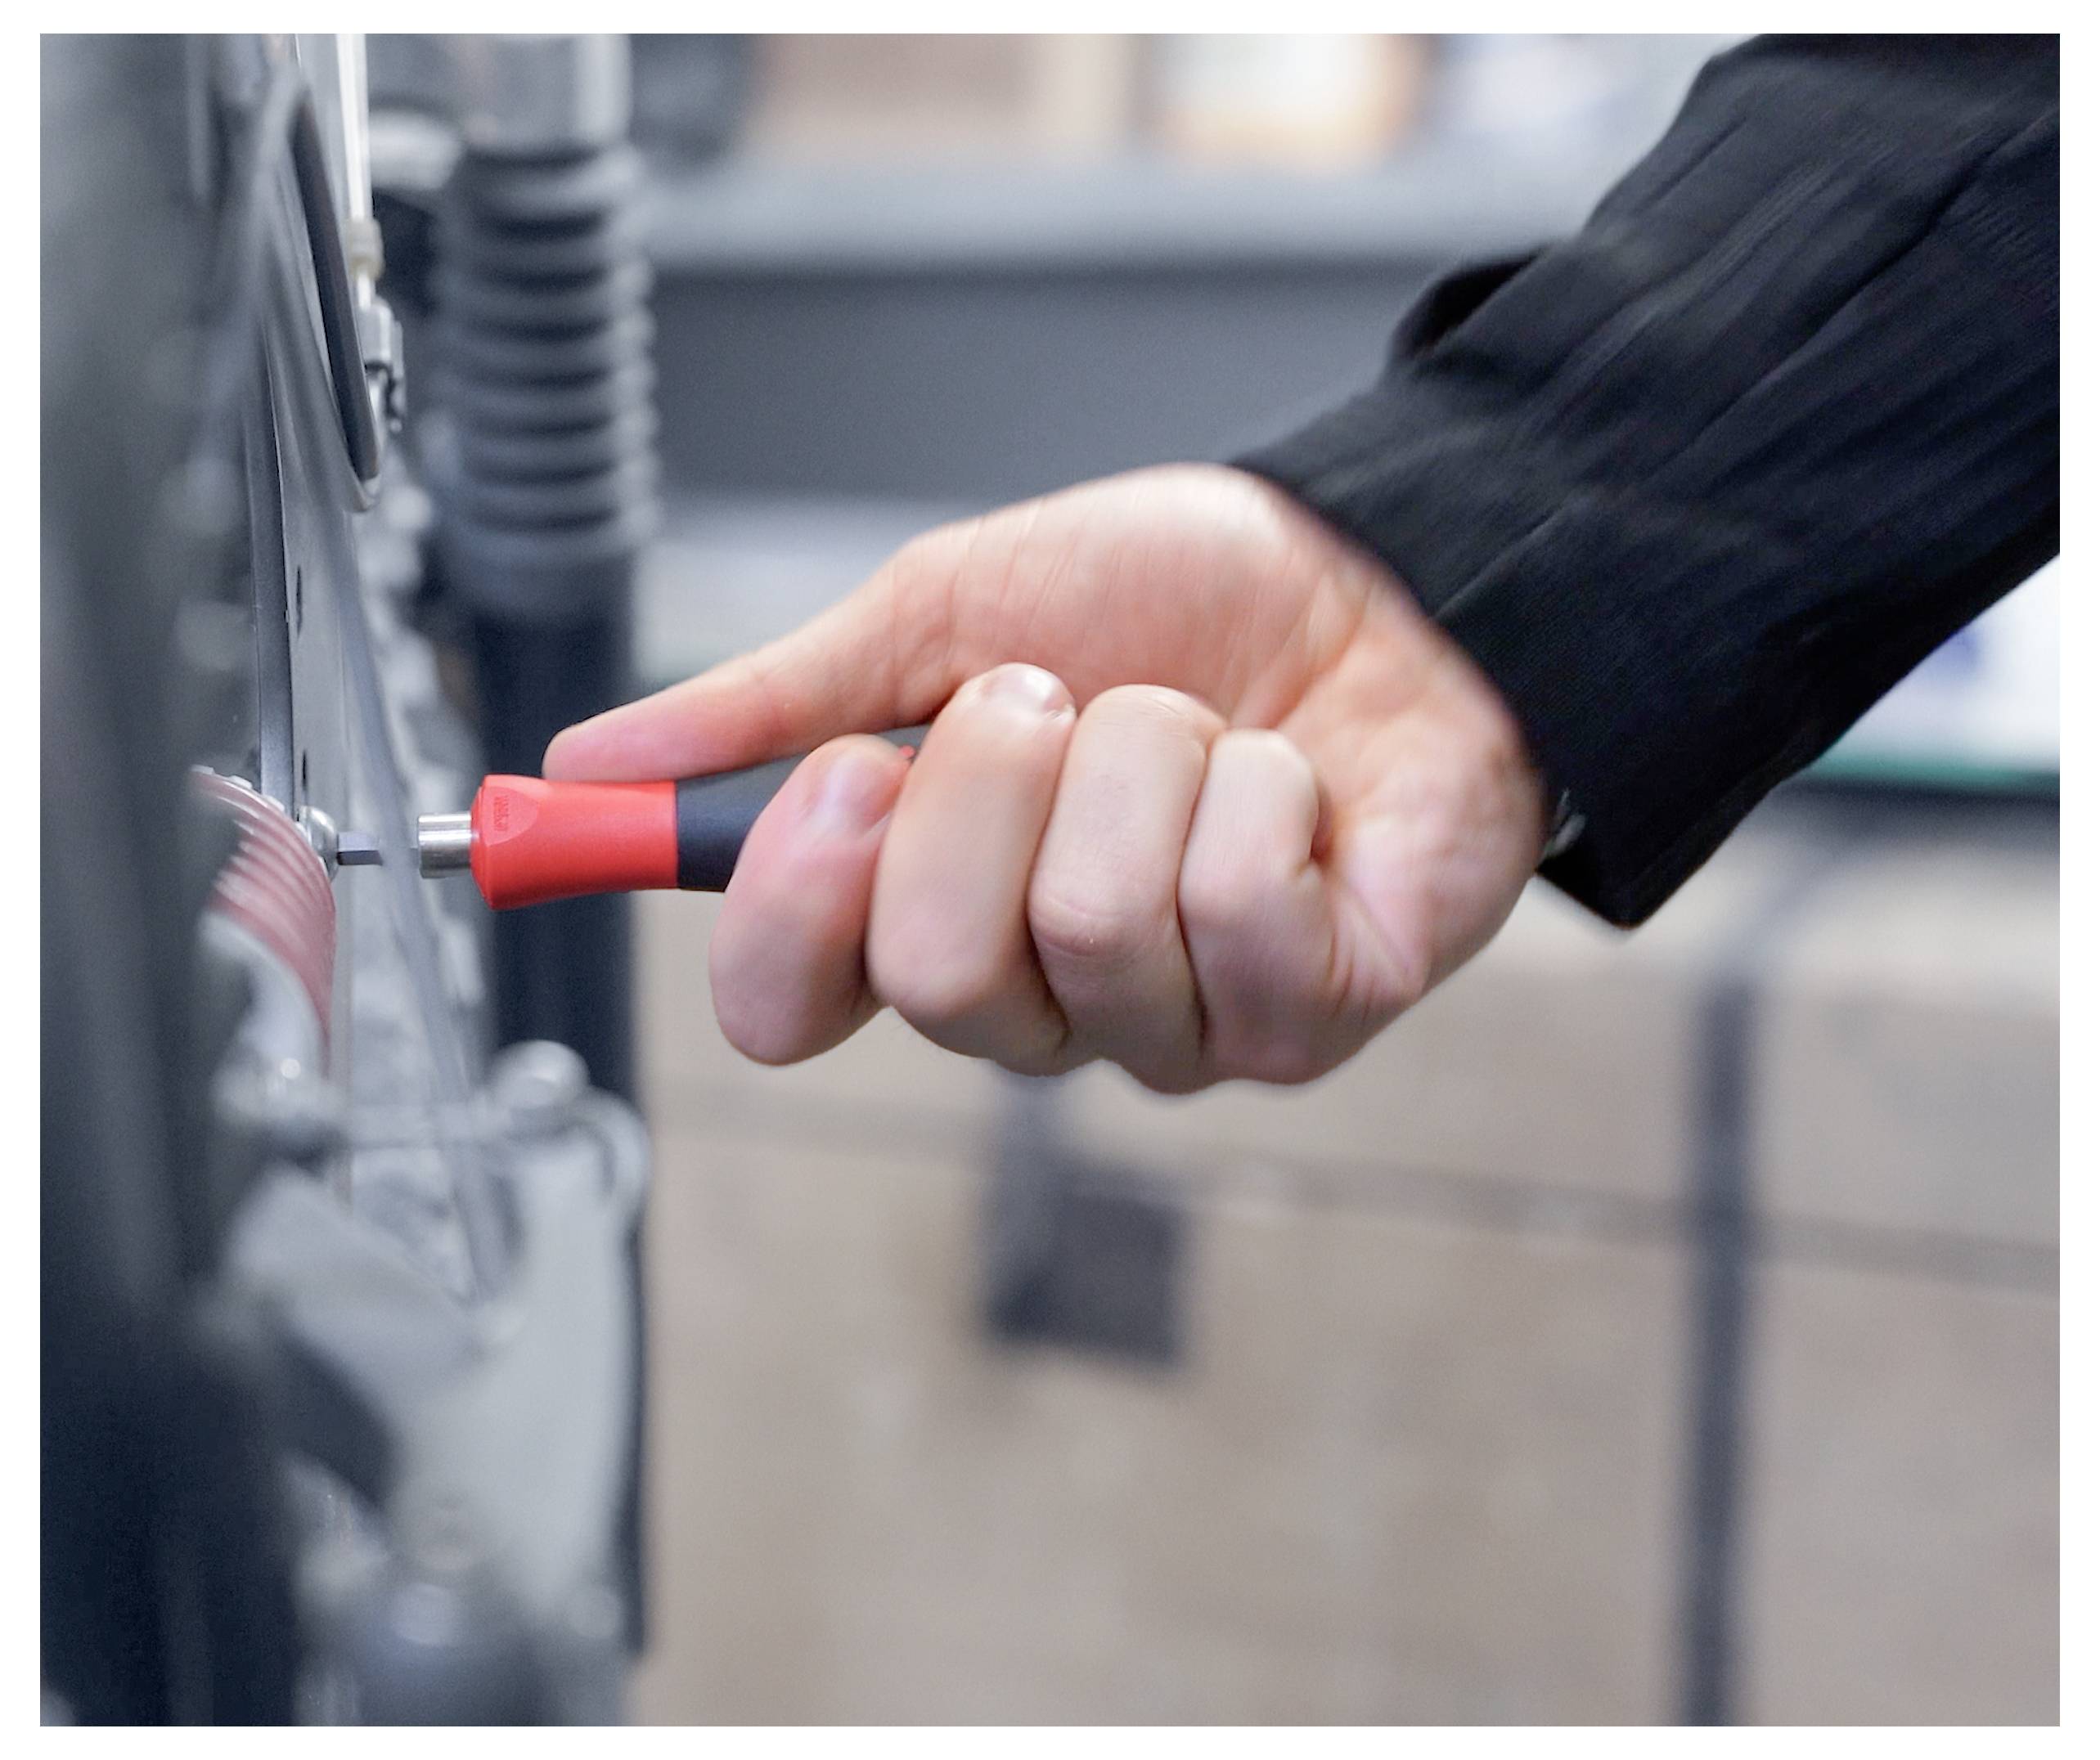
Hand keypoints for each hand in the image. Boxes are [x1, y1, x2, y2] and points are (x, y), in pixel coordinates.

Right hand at [545, 464, 1548, 1091]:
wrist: (1377, 571)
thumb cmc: (1169, 599)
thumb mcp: (946, 614)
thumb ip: (776, 703)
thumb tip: (589, 767)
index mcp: (925, 910)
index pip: (787, 1005)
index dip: (787, 908)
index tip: (835, 779)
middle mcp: (1039, 1002)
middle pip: (936, 971)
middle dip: (994, 781)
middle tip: (1055, 699)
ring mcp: (1172, 1028)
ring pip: (1089, 925)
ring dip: (1140, 759)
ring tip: (1193, 725)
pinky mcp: (1304, 1016)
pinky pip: (1230, 912)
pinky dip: (1255, 791)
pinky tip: (1297, 784)